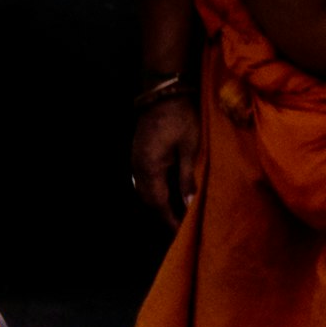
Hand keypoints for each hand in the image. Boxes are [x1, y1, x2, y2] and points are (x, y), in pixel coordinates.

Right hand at [127, 92, 201, 220]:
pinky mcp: (138, 156)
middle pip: (149, 201)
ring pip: (145, 192)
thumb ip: (186, 177)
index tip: (180, 233)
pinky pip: (144, 181)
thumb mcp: (190, 147)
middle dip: (163, 215)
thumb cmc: (181, 117)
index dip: (170, 220)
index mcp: (151, 169)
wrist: (162, 93)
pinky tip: (167, 192)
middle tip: (180, 226)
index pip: (159, 204)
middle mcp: (139, 169)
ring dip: (158, 204)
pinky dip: (155, 191)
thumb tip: (188, 203)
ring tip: (175, 211)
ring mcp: (136, 162)